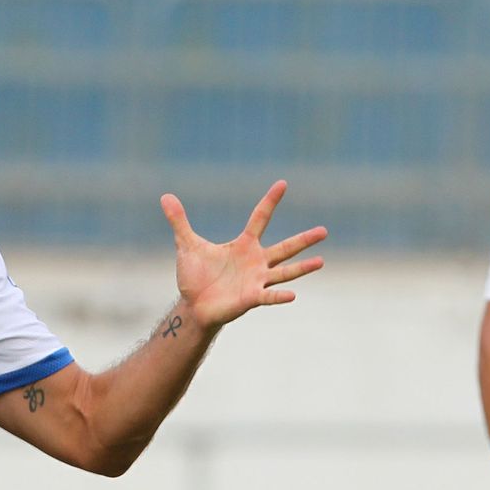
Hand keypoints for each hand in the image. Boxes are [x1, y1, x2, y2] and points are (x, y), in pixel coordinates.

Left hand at [160, 180, 325, 328]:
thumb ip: (179, 221)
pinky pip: (268, 296)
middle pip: (285, 247)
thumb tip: (165, 196)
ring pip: (284, 272)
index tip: (282, 184)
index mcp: (244, 245)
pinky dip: (279, 296)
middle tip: (324, 231)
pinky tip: (293, 294)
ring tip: (321, 261)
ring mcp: (256, 280)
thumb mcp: (187, 245)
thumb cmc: (195, 276)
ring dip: (302, 267)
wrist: (193, 305)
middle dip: (304, 240)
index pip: (260, 218)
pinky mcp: (251, 298)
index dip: (270, 201)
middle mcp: (256, 261)